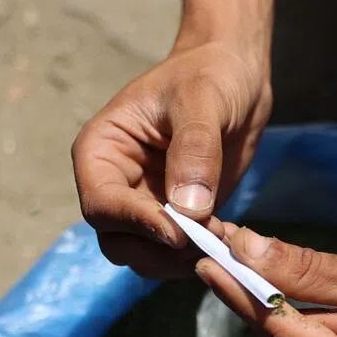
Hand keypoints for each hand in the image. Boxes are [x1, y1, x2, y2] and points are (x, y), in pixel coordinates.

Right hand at [71, 29, 271, 278]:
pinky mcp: (177, 219)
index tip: (181, 232)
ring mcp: (145, 205)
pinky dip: (201, 256)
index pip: (101, 205)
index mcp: (101, 151)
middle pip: (118, 242)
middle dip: (160, 251)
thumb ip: (194, 150)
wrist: (236, 78)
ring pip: (146, 257)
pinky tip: (230, 238)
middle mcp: (116, 184)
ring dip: (181, 261)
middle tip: (208, 244)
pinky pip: (178, 255)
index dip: (136, 223)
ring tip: (223, 239)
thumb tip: (188, 209)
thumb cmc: (209, 76)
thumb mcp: (201, 100)